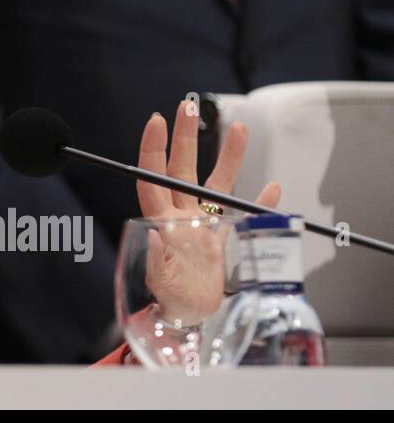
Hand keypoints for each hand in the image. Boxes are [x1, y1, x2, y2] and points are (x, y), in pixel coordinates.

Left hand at [136, 100, 280, 324]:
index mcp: (161, 219)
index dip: (153, 149)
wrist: (189, 315)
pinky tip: (270, 186)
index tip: (156, 121)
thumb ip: (157, 258)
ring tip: (238, 129)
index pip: (153, 176)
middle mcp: (181, 214)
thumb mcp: (160, 281)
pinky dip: (257, 202)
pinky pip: (242, 213)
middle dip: (185, 137)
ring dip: (228, 157)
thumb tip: (154, 231)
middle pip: (182, 168)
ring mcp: (202, 222)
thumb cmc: (170, 297)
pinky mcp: (222, 236)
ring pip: (215, 182)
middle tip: (189, 107)